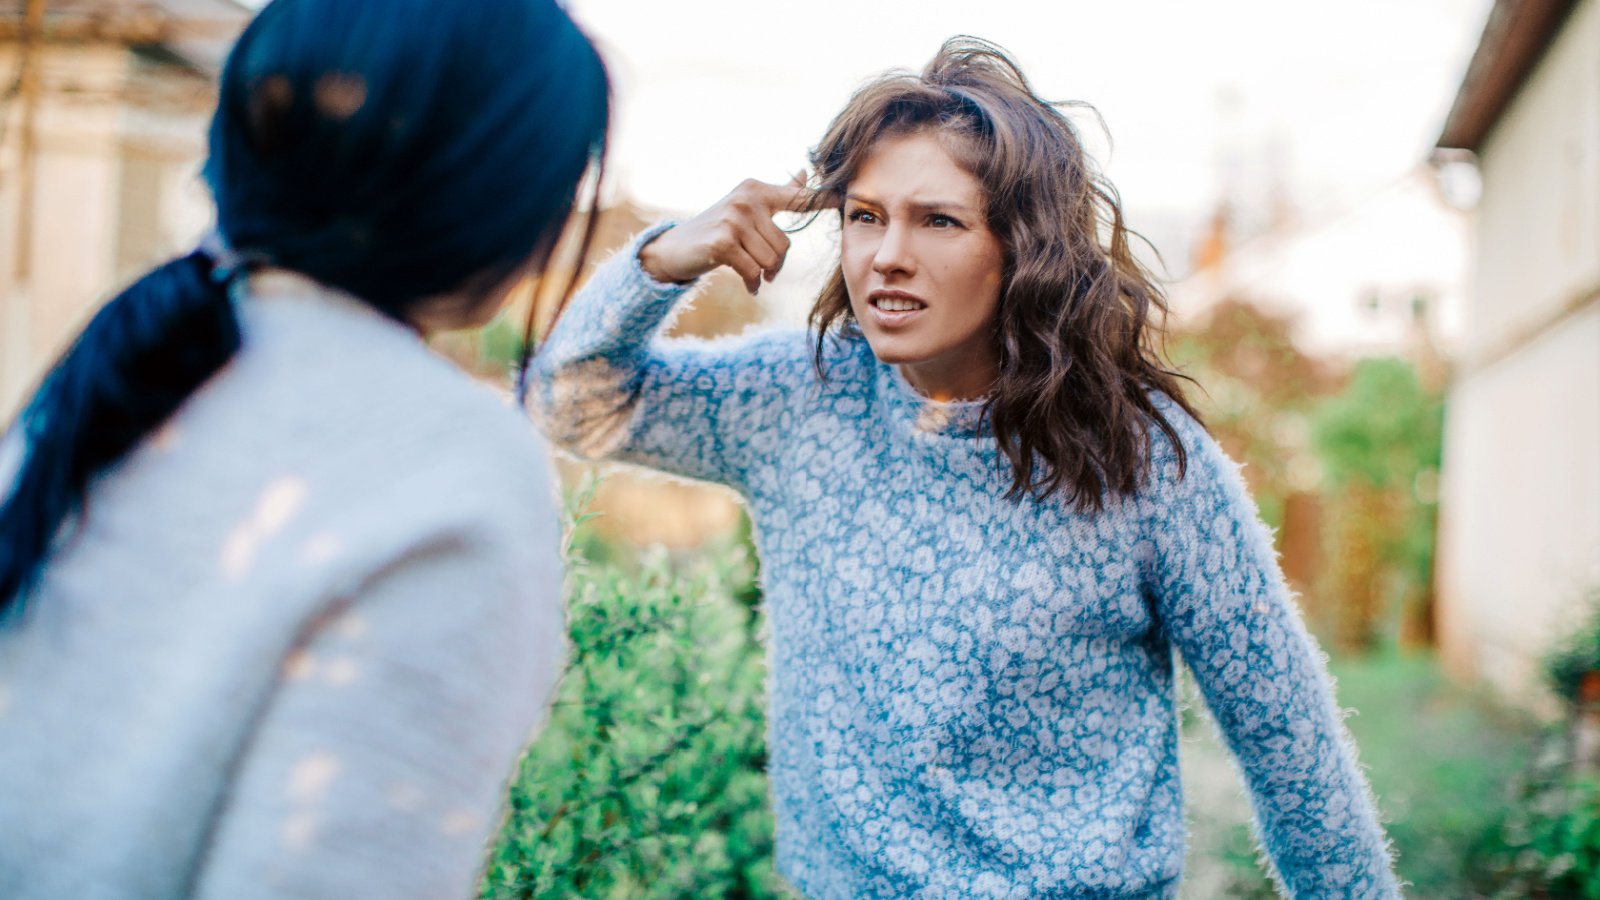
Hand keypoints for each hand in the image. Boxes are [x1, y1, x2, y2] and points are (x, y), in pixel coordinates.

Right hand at [638, 176, 811, 293]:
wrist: (675, 249)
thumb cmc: (717, 229)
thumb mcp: (749, 208)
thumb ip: (780, 194)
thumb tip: (804, 172)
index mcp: (757, 190)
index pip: (796, 197)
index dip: (821, 200)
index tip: (844, 197)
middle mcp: (746, 199)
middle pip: (784, 245)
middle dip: (775, 263)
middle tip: (761, 267)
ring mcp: (733, 219)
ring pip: (770, 260)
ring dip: (763, 274)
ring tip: (750, 273)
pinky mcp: (722, 242)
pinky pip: (753, 271)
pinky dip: (751, 283)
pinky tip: (747, 285)